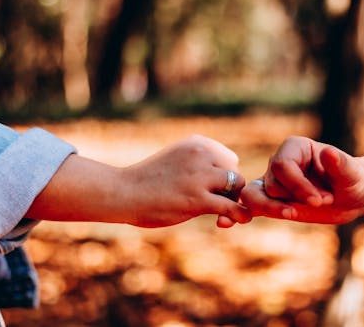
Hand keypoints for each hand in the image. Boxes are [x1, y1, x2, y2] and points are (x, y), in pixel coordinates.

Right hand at [121, 135, 250, 227]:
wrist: (122, 192)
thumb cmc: (148, 180)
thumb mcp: (178, 160)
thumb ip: (200, 165)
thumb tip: (230, 182)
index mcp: (197, 143)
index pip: (228, 159)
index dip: (226, 177)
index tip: (214, 192)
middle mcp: (202, 154)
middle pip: (235, 172)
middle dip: (230, 190)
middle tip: (218, 205)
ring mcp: (200, 177)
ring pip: (236, 188)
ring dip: (234, 202)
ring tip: (223, 215)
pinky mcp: (198, 199)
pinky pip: (231, 206)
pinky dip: (240, 214)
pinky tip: (241, 220)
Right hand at [240, 136, 363, 223]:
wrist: (352, 197)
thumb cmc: (353, 179)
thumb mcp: (352, 173)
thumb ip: (339, 163)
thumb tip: (327, 152)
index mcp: (294, 148)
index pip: (282, 166)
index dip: (298, 185)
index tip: (320, 199)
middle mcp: (279, 163)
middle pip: (270, 183)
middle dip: (293, 198)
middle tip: (321, 203)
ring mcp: (273, 182)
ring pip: (254, 196)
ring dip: (271, 209)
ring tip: (293, 214)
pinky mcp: (271, 201)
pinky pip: (250, 206)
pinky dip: (236, 215)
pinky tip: (223, 225)